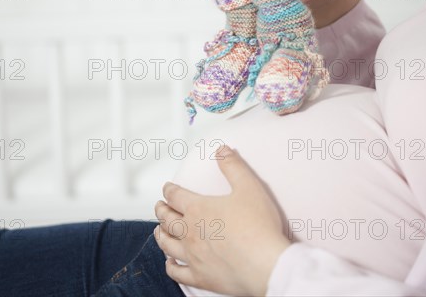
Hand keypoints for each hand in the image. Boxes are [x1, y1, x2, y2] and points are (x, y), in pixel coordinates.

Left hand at [154, 146, 289, 295]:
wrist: (266, 264)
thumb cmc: (259, 226)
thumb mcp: (249, 187)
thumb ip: (233, 166)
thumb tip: (222, 150)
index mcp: (198, 209)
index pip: (175, 196)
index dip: (169, 190)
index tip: (167, 188)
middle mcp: (190, 232)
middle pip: (167, 219)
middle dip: (161, 210)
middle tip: (159, 206)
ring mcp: (193, 256)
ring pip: (167, 245)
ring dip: (160, 235)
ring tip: (159, 231)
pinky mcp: (200, 277)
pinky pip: (177, 273)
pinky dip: (170, 266)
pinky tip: (169, 263)